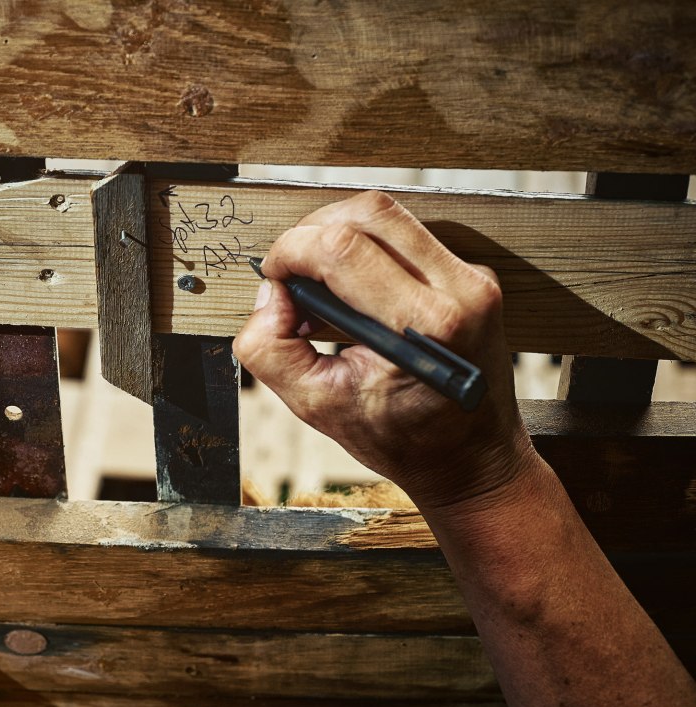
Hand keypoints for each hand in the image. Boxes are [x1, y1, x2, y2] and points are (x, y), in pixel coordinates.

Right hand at [233, 190, 537, 509]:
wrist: (472, 460)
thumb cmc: (404, 441)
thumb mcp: (318, 406)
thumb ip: (271, 350)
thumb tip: (268, 295)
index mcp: (426, 324)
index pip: (341, 248)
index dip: (291, 252)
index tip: (274, 278)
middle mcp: (460, 289)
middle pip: (368, 213)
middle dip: (312, 233)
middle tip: (291, 275)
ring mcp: (472, 277)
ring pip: (388, 215)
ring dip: (339, 235)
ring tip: (319, 283)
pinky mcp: (472, 275)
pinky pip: (407, 235)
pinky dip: (367, 249)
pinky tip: (352, 292)